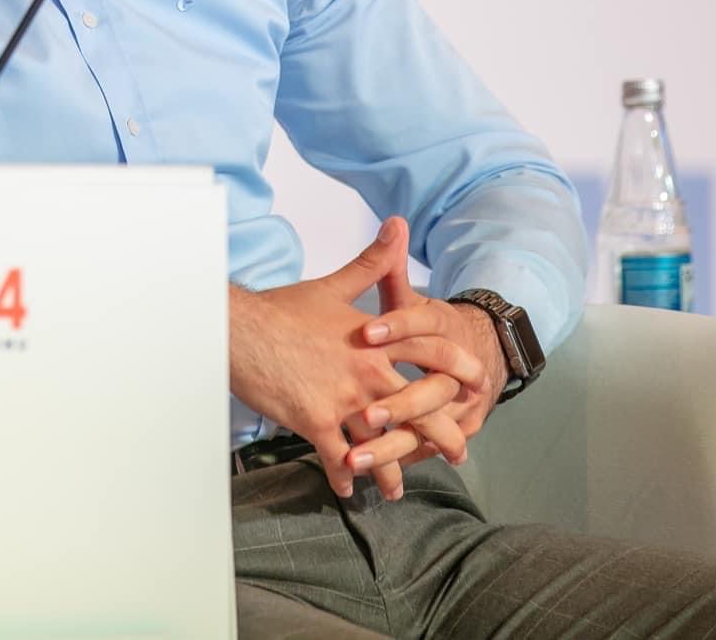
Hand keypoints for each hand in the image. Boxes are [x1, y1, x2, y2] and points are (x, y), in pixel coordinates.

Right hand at [230, 218, 484, 499]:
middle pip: (421, 407)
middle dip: (443, 434)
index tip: (476, 384)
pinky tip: (345, 489)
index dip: (460, 368)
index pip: (432, 352)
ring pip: (382, 443)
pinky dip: (342, 476)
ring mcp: (343, 398)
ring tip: (397, 489)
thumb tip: (397, 226)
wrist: (239, 330)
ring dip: (391, 469)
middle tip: (458, 452)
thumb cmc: (281, 310)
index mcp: (376, 339)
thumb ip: (371, 264)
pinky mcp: (315, 420)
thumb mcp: (332, 287)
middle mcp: (366, 370)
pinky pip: (337, 457)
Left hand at [345, 276, 508, 479]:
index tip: (366, 332)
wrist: (482, 355)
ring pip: (422, 430)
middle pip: (430, 390)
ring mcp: (452, 405)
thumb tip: (394, 222)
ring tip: (355, 460)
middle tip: (366, 414)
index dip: (396, 328)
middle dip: (398, 404)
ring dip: (390, 447)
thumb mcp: (409, 300)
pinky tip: (357, 478)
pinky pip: (419, 451)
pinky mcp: (447, 431)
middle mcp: (454, 371)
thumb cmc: (429, 329)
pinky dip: (391, 464)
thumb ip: (390, 267)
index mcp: (441, 330)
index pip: (422, 327)